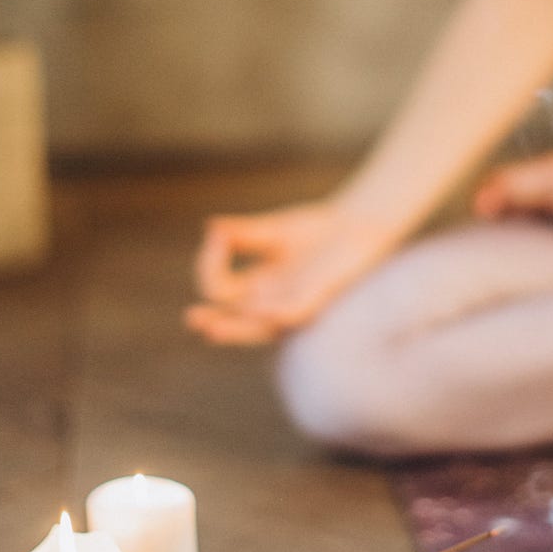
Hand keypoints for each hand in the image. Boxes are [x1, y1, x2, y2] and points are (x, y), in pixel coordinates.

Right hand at [185, 199, 395, 344]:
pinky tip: (260, 309)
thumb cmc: (320, 230)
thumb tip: (210, 227)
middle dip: (214, 321)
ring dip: (238, 327)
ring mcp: (296, 303)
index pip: (222, 290)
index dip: (210, 265)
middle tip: (193, 319)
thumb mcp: (274, 230)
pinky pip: (294, 313)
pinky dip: (275, 313)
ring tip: (213, 327)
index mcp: (259, 286)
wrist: (359, 224)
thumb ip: (244, 233)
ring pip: (261, 326)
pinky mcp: (319, 298)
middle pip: (237, 321)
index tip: (215, 235)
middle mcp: (274, 301)